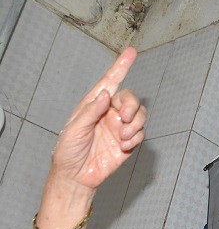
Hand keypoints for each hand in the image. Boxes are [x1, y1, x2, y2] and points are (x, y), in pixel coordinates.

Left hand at [51, 47, 145, 190]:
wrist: (76, 176)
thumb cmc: (68, 151)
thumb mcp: (74, 129)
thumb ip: (90, 112)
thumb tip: (105, 95)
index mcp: (94, 105)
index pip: (110, 82)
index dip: (121, 66)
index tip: (131, 52)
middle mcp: (109, 113)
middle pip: (131, 99)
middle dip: (132, 106)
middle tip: (124, 118)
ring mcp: (120, 127)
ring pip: (140, 115)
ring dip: (135, 125)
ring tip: (123, 137)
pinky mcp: (128, 142)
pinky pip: (141, 134)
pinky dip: (135, 139)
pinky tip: (123, 147)